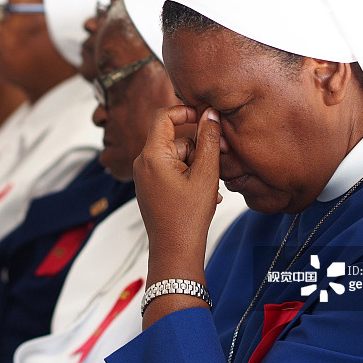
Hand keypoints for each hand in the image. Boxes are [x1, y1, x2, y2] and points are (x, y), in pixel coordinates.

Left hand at [133, 106, 221, 325]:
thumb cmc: (188, 217)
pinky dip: (189, 177)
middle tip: (219, 163)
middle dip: (198, 149)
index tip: (204, 117)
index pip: (163, 116)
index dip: (185, 111)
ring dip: (197, 166)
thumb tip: (210, 114)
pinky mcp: (150, 187)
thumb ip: (208, 140)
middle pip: (174, 140)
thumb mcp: (206, 174)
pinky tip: (205, 194)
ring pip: (176, 157)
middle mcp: (143, 163)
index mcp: (152, 155)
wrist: (175, 251)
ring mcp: (145, 177)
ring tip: (212, 187)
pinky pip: (172, 171)